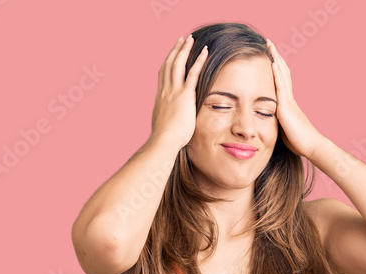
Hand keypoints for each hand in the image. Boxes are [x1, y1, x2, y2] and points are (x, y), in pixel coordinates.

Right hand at [149, 34, 208, 149]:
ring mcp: (173, 91)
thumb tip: (170, 121)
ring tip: (191, 39)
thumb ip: (169, 118)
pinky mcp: (184, 95)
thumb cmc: (165, 139)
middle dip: (176, 50)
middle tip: (182, 40)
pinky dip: (198, 61)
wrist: (163, 141)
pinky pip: (192, 74)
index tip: (173, 54)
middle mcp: (165, 90)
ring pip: (178, 64)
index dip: (168, 62)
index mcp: (161, 97)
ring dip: (185, 50)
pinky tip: (205, 52)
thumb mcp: (165, 124)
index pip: (164, 74)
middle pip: (169, 64)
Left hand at [266, 39, 323, 158]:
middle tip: (269, 43)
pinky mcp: (286, 107)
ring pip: (282, 75)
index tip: (271, 56)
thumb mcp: (285, 129)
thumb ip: (279, 121)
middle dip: (276, 57)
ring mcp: (289, 101)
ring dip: (276, 59)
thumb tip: (271, 121)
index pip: (282, 81)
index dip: (277, 67)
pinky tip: (273, 62)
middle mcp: (289, 99)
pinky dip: (277, 73)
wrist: (311, 146)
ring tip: (270, 45)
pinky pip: (281, 86)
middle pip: (283, 72)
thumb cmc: (299, 141)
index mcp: (288, 104)